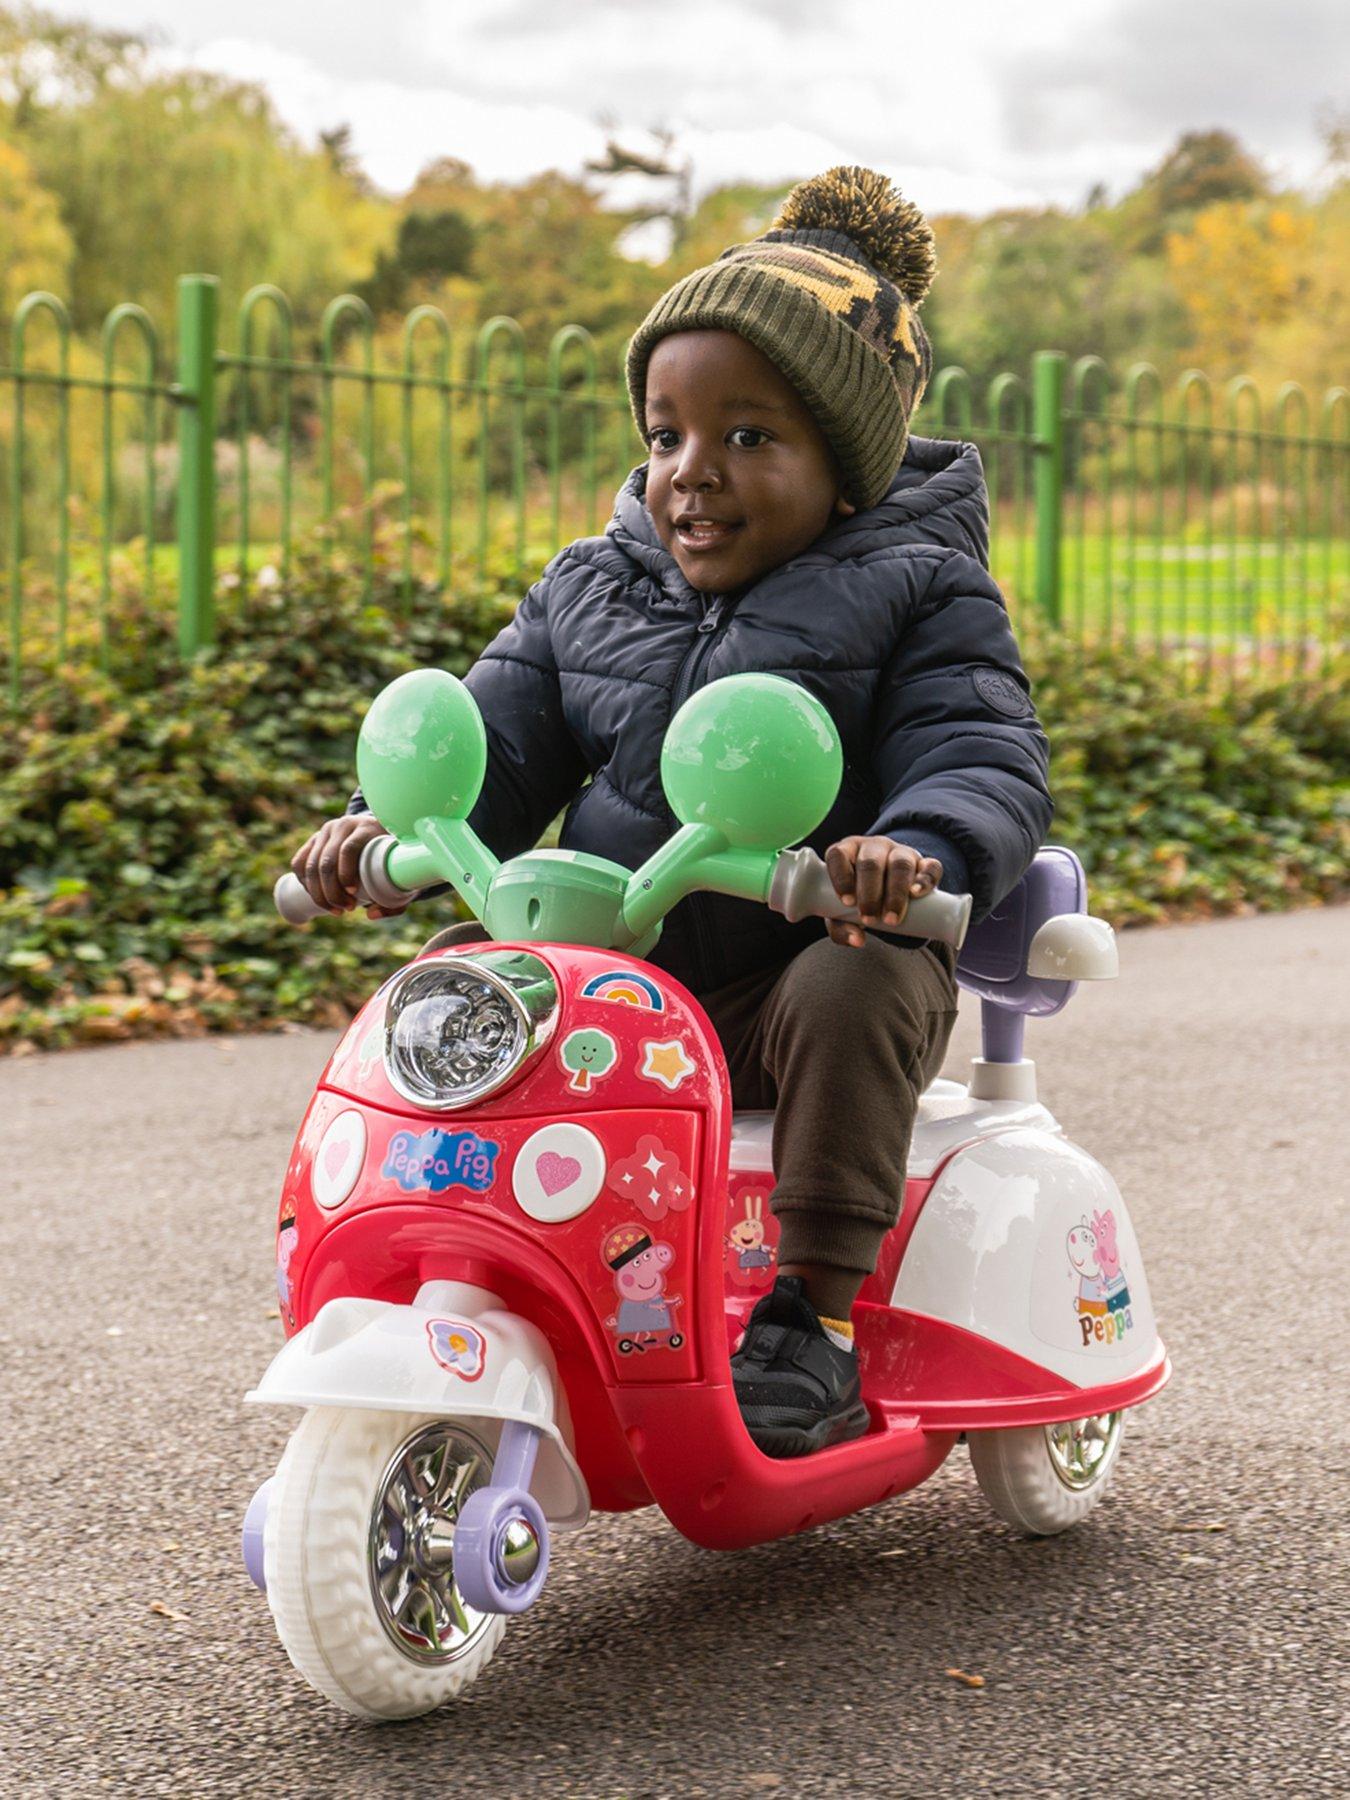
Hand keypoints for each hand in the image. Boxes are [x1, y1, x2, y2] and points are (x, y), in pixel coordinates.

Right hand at [290, 813, 406, 917]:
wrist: (379, 834)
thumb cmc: (391, 860)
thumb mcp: (399, 876)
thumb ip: (393, 901)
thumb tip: (370, 914)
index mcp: (366, 828)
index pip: (349, 849)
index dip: (346, 873)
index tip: (353, 894)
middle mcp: (343, 826)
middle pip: (327, 861)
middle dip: (332, 891)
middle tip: (346, 909)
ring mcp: (325, 832)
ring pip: (310, 865)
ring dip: (319, 893)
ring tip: (336, 910)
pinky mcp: (313, 840)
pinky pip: (299, 864)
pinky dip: (305, 885)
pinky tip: (319, 898)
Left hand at [823, 837, 942, 947]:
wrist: (888, 892)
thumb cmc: (858, 899)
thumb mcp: (842, 912)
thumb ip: (841, 927)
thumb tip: (857, 939)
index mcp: (846, 853)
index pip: (838, 855)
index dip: (841, 877)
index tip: (847, 902)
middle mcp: (872, 848)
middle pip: (870, 863)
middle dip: (870, 893)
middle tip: (869, 918)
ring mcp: (900, 852)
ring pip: (900, 863)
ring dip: (895, 892)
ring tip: (891, 919)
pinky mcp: (924, 863)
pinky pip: (930, 866)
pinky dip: (924, 880)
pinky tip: (917, 894)